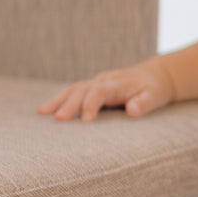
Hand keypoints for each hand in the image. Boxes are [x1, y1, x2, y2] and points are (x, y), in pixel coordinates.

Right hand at [37, 57, 174, 120]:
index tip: (85, 120)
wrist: (154, 76)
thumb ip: (144, 103)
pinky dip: (59, 99)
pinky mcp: (92, 88)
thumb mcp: (155, 96)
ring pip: (74, 89)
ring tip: (41, 112)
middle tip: (58, 119)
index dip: (92, 104)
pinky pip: (73, 92)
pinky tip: (45, 110)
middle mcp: (104, 81)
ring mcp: (96, 83)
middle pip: (83, 90)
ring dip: (58, 100)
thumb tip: (133, 110)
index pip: (100, 91)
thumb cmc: (154, 89)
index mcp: (118, 83)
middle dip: (70, 104)